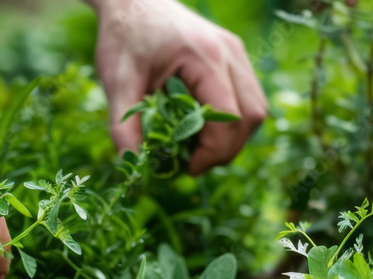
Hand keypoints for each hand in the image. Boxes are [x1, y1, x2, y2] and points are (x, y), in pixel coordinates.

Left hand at [90, 0, 267, 174]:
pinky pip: (247, 97)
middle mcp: (230, 53)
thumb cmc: (125, 36)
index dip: (213, 152)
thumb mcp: (116, 81)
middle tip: (192, 164)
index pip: (229, 118)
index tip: (186, 168)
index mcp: (206, 58)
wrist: (133, 0)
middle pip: (252, 116)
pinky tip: (202, 128)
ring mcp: (236, 53)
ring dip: (232, 137)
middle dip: (226, 150)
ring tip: (198, 148)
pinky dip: (232, 121)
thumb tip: (132, 166)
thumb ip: (124, 125)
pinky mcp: (233, 57)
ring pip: (256, 108)